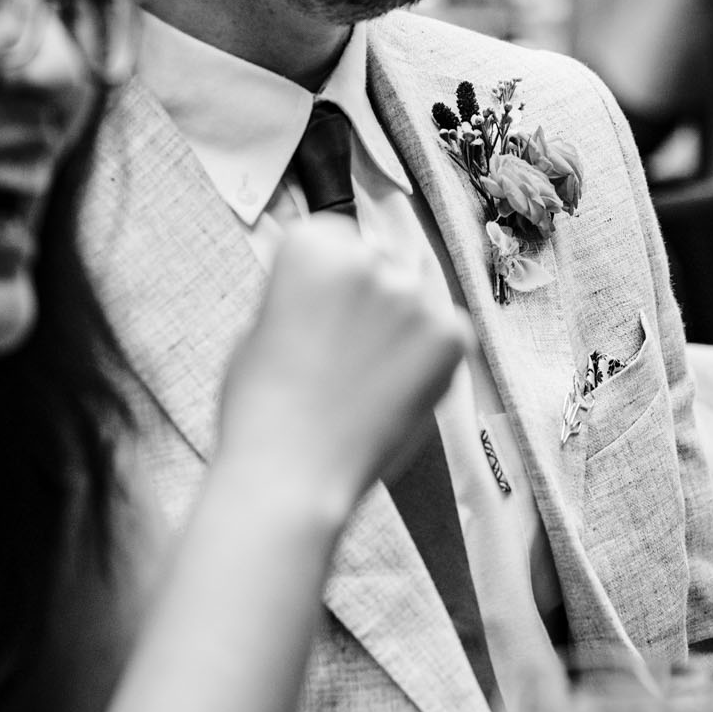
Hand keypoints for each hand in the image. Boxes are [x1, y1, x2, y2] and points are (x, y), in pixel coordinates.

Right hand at [216, 218, 468, 514]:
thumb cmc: (263, 408)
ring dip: (402, 330)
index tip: (327, 313)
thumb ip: (303, 294)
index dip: (336, 282)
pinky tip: (394, 391)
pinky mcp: (451, 334)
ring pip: (417, 301)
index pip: (341, 240)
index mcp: (312, 243)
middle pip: (383, 266)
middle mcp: (367, 256)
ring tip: (367, 380)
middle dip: (374, 302)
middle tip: (350, 354)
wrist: (289, 471)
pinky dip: (430, 361)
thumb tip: (333, 294)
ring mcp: (413, 295)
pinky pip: (447, 335)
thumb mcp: (261, 325)